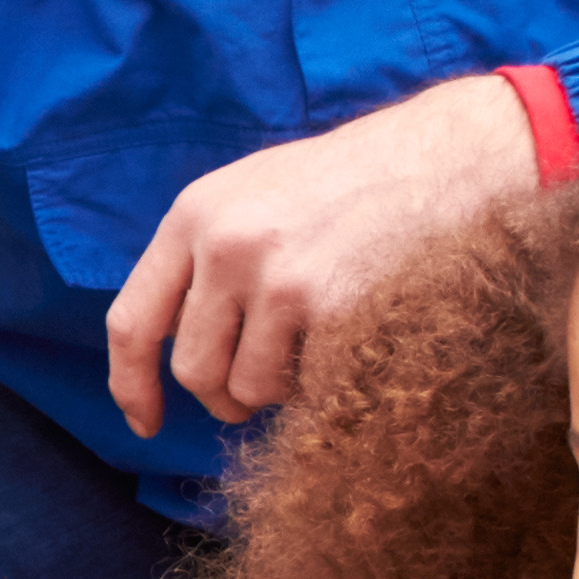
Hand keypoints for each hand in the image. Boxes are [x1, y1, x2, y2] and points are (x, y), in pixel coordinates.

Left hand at [107, 70, 545, 436]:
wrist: (446, 157)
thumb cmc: (353, 181)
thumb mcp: (254, 194)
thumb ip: (206, 258)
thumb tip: (178, 349)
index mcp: (195, 215)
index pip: (132, 321)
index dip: (131, 384)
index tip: (146, 421)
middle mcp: (226, 246)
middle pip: (192, 370)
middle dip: (223, 396)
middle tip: (260, 387)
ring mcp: (279, 280)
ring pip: (248, 390)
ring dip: (280, 390)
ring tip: (316, 346)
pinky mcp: (333, 311)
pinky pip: (307, 389)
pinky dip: (325, 383)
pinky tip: (352, 339)